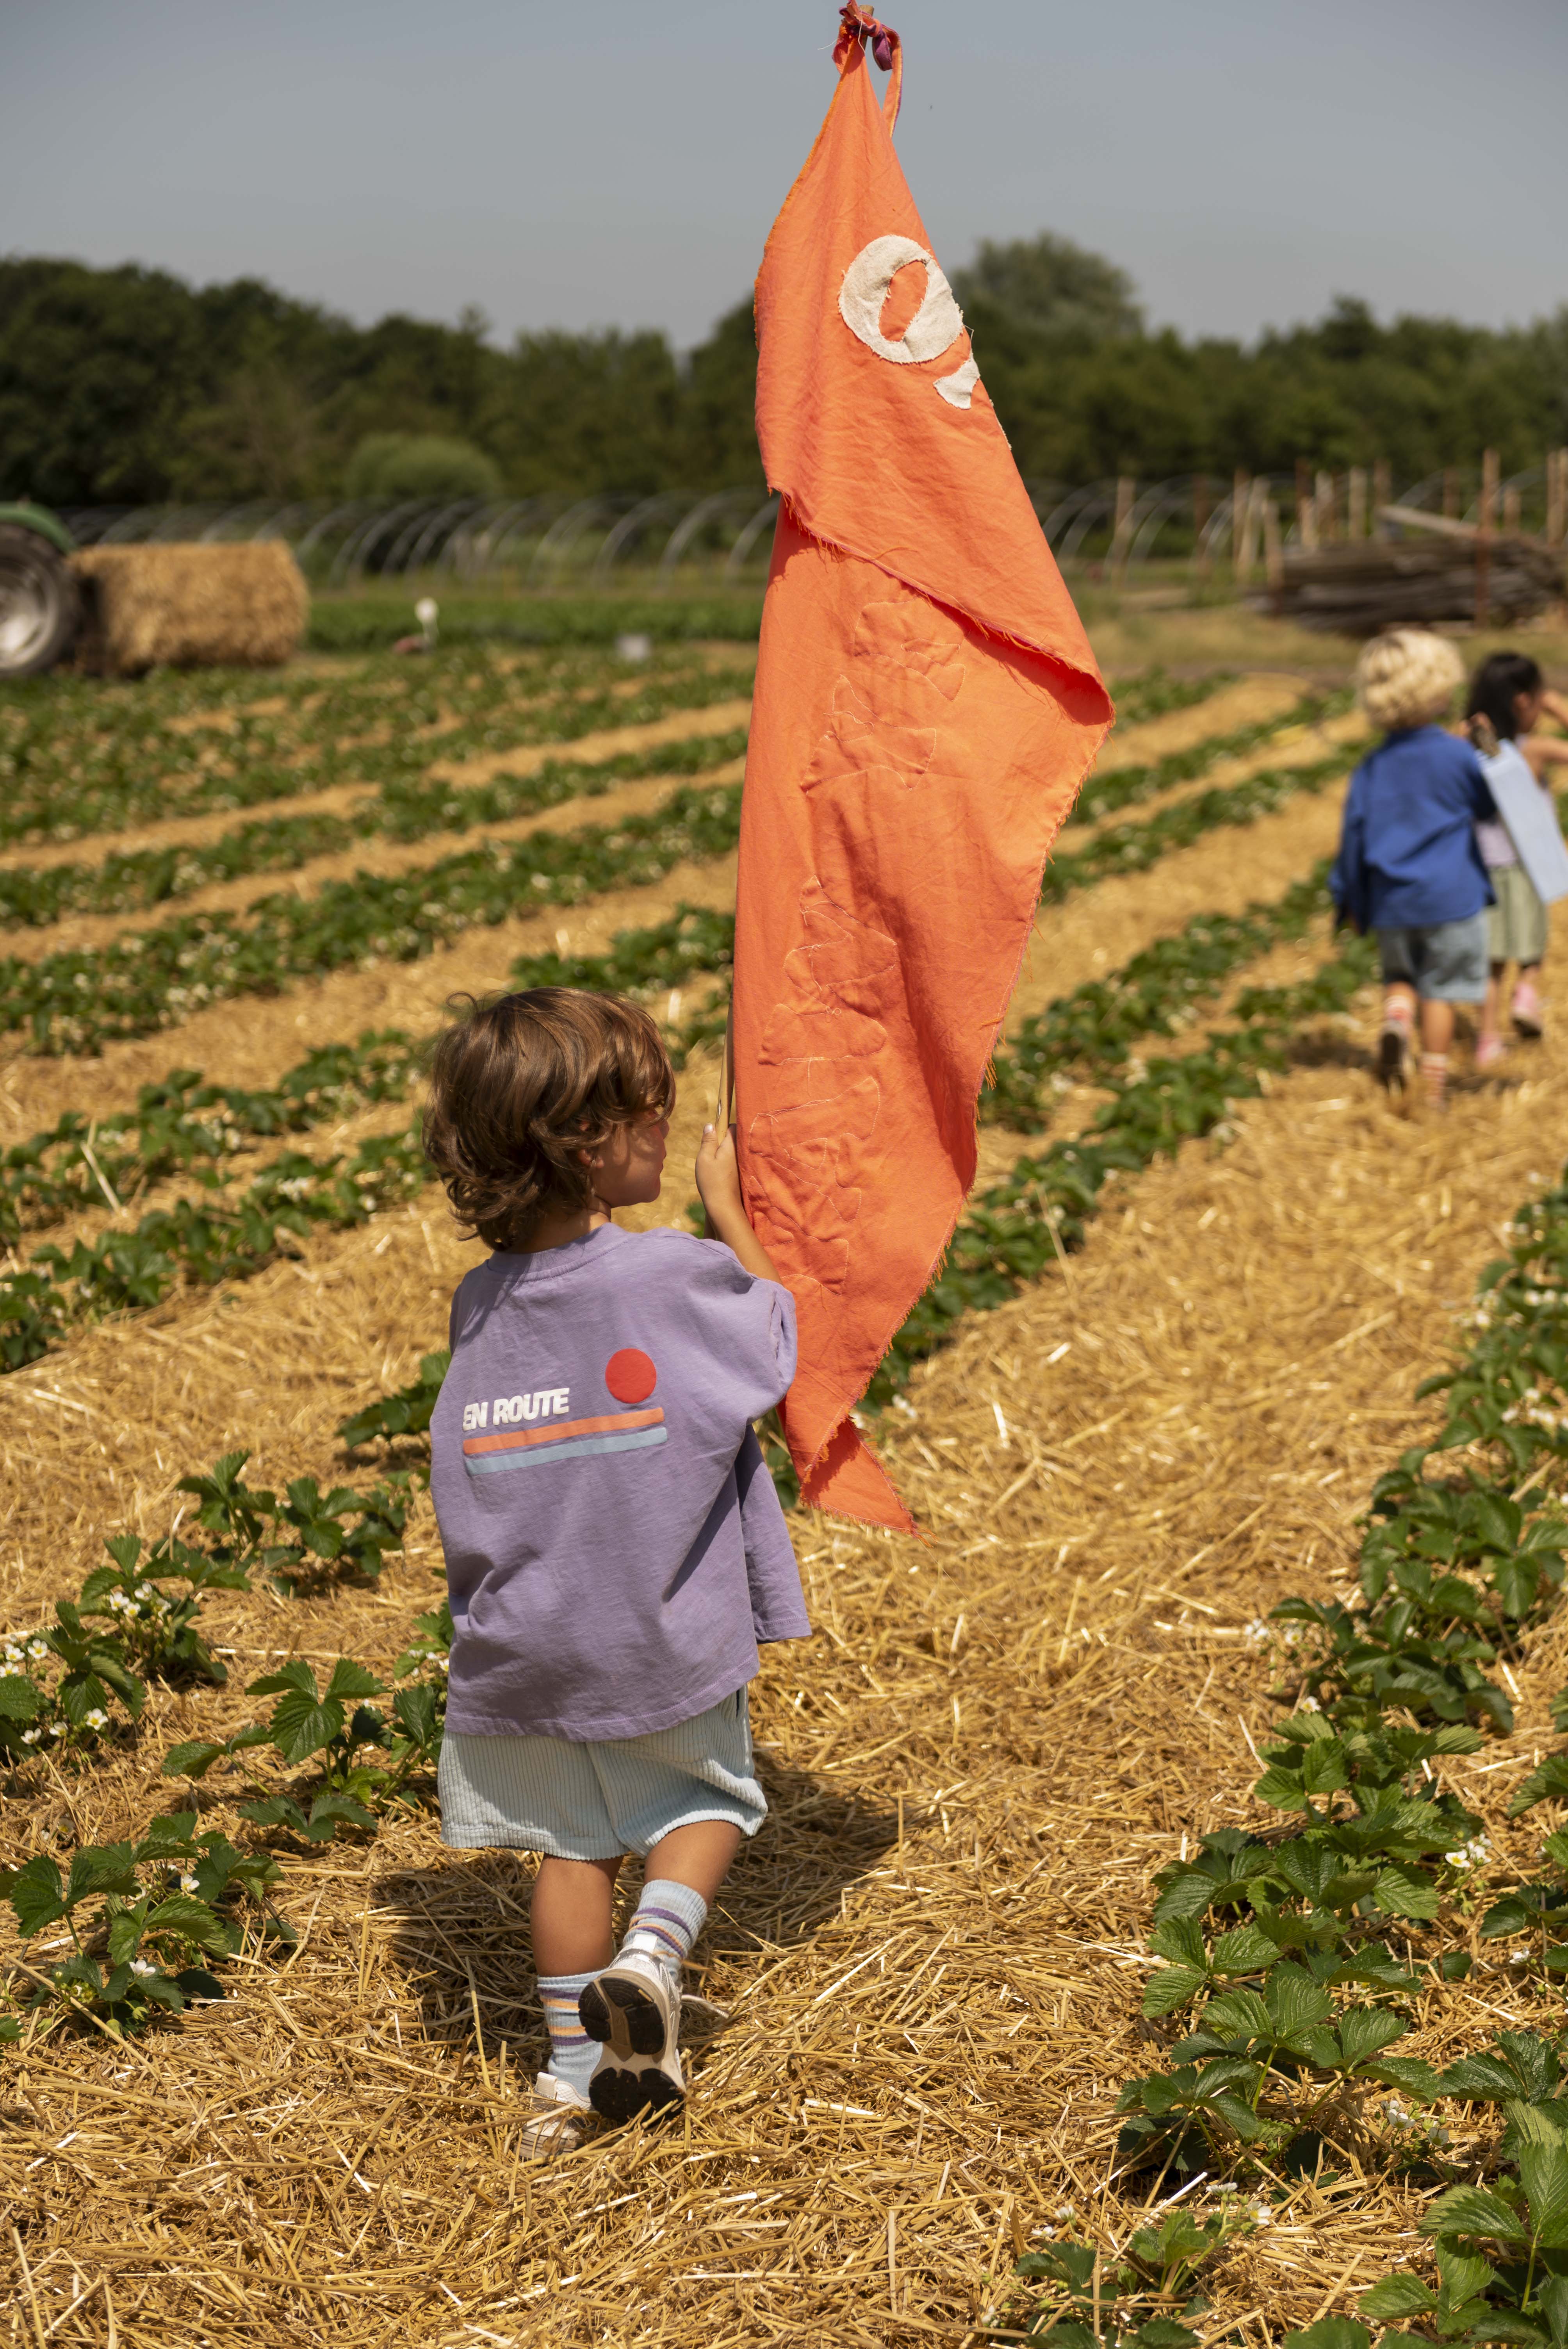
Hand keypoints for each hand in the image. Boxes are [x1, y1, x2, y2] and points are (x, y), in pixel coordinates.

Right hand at [695, 1122, 784, 1287]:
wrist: (723, 1206)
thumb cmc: (712, 1181)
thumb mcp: (704, 1158)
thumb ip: (708, 1140)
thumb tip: (710, 1124)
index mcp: (732, 1145)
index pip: (732, 1126)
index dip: (722, 1126)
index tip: (712, 1134)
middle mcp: (739, 1153)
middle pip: (733, 1138)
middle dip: (721, 1141)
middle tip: (709, 1151)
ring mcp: (740, 1164)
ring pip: (731, 1151)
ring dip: (722, 1153)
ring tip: (712, 1165)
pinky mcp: (739, 1173)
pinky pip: (732, 1161)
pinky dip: (725, 1163)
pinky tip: (717, 1173)